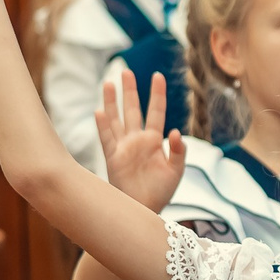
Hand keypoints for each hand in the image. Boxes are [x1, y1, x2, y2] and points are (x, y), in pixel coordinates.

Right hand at [96, 70, 187, 211]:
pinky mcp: (113, 158)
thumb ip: (179, 151)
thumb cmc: (161, 191)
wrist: (145, 208)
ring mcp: (123, 147)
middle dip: (129, 91)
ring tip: (108, 83)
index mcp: (154, 140)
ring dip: (111, 102)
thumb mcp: (176, 170)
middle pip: (132, 109)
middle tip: (126, 71)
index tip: (158, 76)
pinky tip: (99, 111)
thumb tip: (175, 131)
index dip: (157, 94)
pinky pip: (106, 138)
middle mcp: (137, 140)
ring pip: (116, 119)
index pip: (156, 111)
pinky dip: (103, 126)